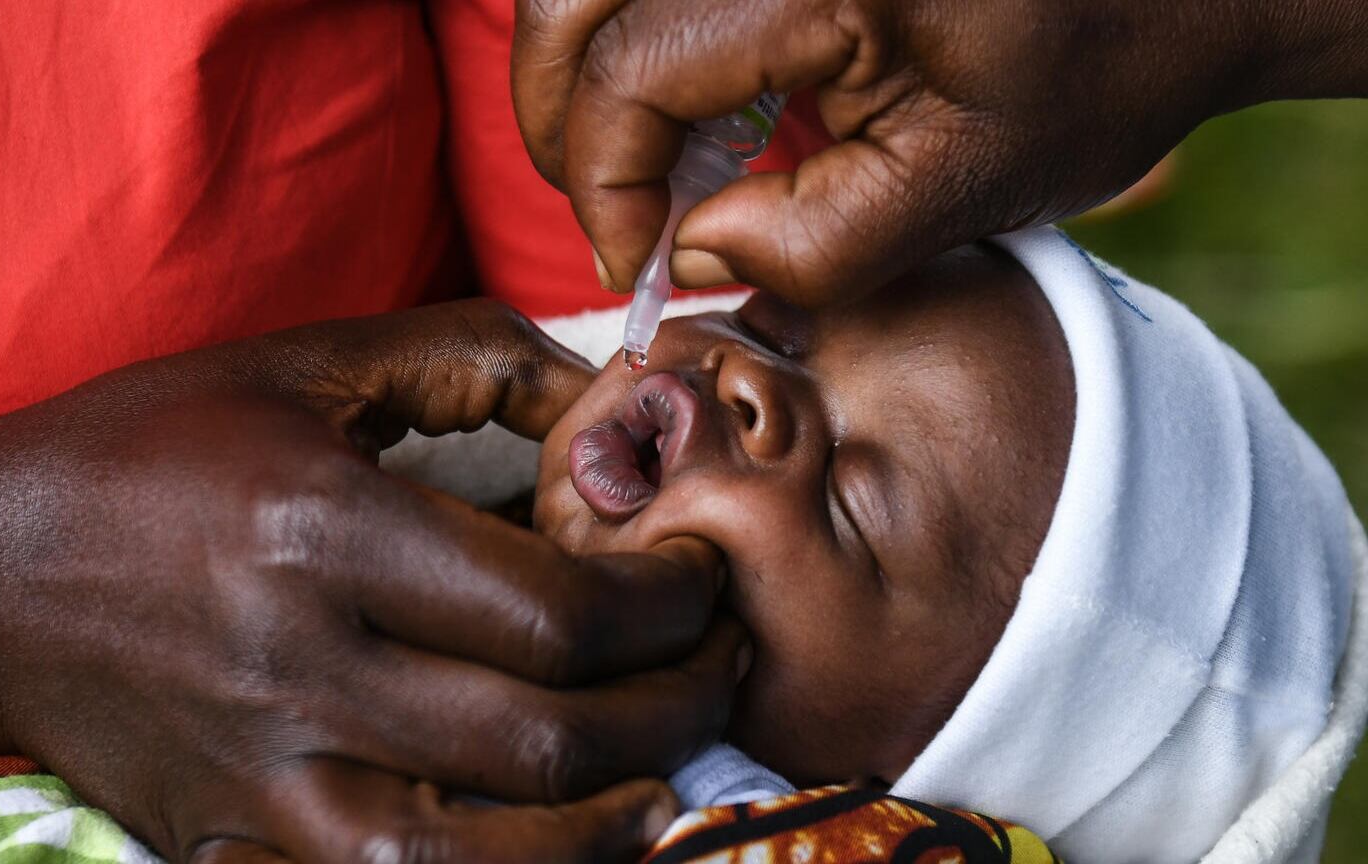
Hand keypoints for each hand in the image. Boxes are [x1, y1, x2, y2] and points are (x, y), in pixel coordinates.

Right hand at [0, 300, 744, 862]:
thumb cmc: (147, 450)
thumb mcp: (302, 364)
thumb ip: (467, 360)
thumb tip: (605, 393)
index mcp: (323, 534)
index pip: (554, 612)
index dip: (666, 605)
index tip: (700, 576)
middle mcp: (299, 669)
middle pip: (543, 739)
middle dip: (675, 705)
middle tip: (720, 658)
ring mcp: (264, 778)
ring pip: (485, 854)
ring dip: (614, 816)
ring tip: (672, 757)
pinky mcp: (236, 840)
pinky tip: (566, 834)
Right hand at [513, 0, 1367, 304]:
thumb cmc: (1090, 74)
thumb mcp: (962, 190)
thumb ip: (814, 244)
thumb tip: (685, 252)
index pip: (630, 75)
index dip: (604, 187)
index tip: (633, 265)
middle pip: (567, 1)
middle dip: (562, 120)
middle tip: (612, 212)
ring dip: (586, 67)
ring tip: (646, 157)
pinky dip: (633, 29)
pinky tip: (693, 94)